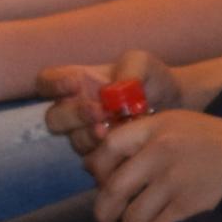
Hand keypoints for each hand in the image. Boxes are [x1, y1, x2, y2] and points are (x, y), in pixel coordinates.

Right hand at [41, 49, 178, 149]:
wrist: (175, 105)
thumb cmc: (151, 79)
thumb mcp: (143, 62)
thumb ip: (130, 67)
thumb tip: (113, 89)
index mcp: (76, 82)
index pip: (46, 82)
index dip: (52, 85)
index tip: (73, 84)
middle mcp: (75, 109)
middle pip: (54, 118)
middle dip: (74, 116)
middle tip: (99, 112)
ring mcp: (86, 134)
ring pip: (74, 140)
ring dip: (92, 136)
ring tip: (114, 129)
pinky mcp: (102, 155)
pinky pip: (95, 159)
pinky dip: (109, 152)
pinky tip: (125, 144)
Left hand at [87, 111, 221, 221]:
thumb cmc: (218, 140)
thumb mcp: (179, 124)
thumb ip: (146, 139)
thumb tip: (105, 169)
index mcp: (155, 127)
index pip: (109, 147)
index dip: (96, 170)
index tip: (99, 187)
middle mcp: (159, 151)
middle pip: (114, 189)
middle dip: (103, 216)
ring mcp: (173, 179)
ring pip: (133, 217)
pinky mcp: (188, 204)